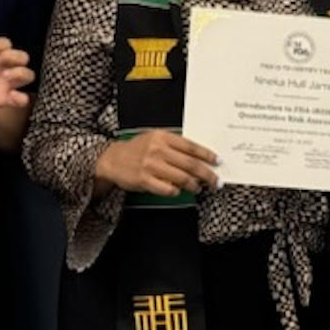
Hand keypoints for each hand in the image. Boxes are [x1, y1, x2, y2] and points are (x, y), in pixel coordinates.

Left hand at [0, 36, 34, 120]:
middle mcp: (7, 67)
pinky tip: (12, 95)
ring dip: (20, 73)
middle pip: (22, 57)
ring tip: (5, 75)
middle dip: (13, 56)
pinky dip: (21, 97)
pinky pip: (22, 99)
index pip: (5, 44)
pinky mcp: (8, 99)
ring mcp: (9, 83)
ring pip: (28, 75)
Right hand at [95, 130, 217, 198]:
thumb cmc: (137, 149)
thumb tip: (199, 155)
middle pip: (190, 164)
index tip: (216, 161)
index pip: (191, 146)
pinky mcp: (145, 180)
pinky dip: (177, 191)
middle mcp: (158, 150)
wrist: (113, 159)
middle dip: (207, 174)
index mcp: (162, 137)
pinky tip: (179, 190)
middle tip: (215, 180)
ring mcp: (151, 165)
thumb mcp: (154, 138)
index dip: (206, 155)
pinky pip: (167, 189)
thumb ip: (174, 144)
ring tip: (198, 187)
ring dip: (194, 185)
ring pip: (182, 177)